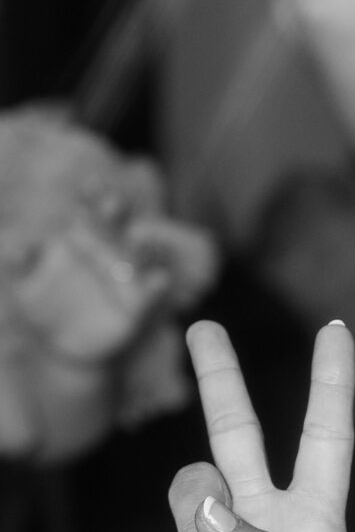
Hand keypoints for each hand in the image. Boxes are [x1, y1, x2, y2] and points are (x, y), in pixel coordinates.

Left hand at [11, 214, 173, 366]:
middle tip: (113, 202)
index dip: (92, 198)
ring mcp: (125, 279)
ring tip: (139, 239)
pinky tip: (160, 279)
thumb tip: (17, 247)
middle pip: (116, 228)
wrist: (62, 348)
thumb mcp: (25, 286)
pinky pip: (149, 295)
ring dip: (141, 247)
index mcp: (84, 242)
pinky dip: (156, 286)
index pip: (90, 214)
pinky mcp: (136, 306)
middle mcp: (109, 254)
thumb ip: (22, 265)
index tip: (91, 184)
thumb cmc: (43, 308)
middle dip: (116, 213)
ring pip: (136, 257)